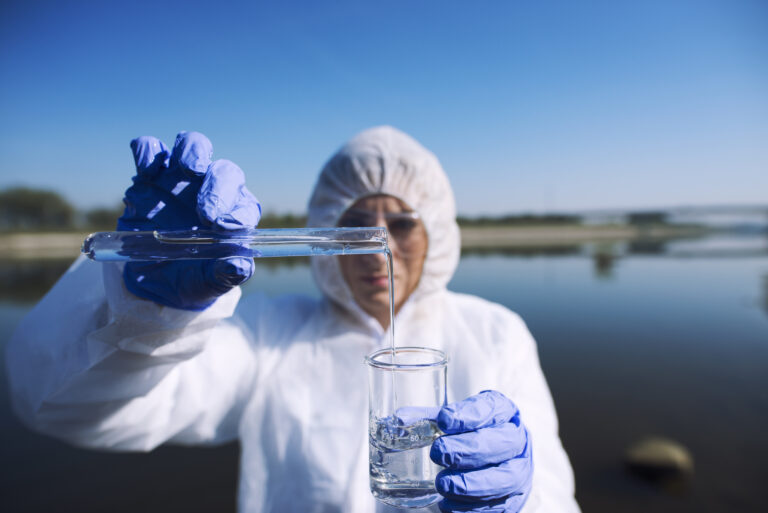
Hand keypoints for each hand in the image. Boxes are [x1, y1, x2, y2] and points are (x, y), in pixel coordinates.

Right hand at [117, 132, 260, 309]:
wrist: (150, 278)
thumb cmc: (189, 277)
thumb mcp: (206, 283)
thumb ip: (225, 275)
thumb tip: (239, 266)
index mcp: (233, 216)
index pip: (245, 206)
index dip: (239, 214)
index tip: (226, 229)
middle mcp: (212, 191)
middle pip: (225, 172)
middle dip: (219, 188)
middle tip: (207, 214)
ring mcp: (180, 179)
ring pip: (194, 145)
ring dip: (194, 151)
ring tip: (190, 169)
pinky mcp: (150, 176)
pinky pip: (150, 149)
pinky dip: (149, 151)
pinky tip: (148, 171)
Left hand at [430, 390, 532, 512]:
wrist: (497, 456)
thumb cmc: (472, 433)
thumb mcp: (453, 420)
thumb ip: (428, 418)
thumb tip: (401, 419)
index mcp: (503, 412)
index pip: (491, 408)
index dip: (468, 415)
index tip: (443, 420)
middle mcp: (517, 439)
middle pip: (502, 443)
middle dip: (468, 450)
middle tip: (437, 453)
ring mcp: (520, 470)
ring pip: (506, 478)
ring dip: (471, 483)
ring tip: (442, 484)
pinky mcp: (515, 499)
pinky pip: (500, 507)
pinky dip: (472, 508)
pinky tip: (449, 504)